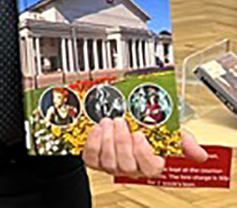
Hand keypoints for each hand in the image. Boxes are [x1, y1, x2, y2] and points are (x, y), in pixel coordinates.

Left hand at [83, 118, 208, 178]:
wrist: (118, 124)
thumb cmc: (144, 130)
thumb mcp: (166, 132)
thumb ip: (184, 141)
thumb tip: (200, 154)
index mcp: (149, 164)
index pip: (149, 168)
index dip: (143, 152)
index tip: (139, 134)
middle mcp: (130, 168)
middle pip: (126, 165)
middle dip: (122, 141)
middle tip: (120, 122)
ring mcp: (111, 165)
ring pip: (108, 161)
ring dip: (108, 139)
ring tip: (109, 122)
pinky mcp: (94, 160)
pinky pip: (91, 157)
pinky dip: (93, 142)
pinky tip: (98, 129)